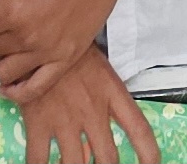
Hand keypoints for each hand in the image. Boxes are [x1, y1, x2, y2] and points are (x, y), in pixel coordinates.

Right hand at [14, 51, 159, 163]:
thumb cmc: (69, 47)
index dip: (149, 154)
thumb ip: (103, 100)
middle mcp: (92, 111)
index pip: (139, 129)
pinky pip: (39, 159)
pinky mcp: (38, 122)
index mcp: (111, 93)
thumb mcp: (96, 67)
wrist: (38, 35)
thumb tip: (96, 135)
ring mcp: (65, 119)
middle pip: (108, 158)